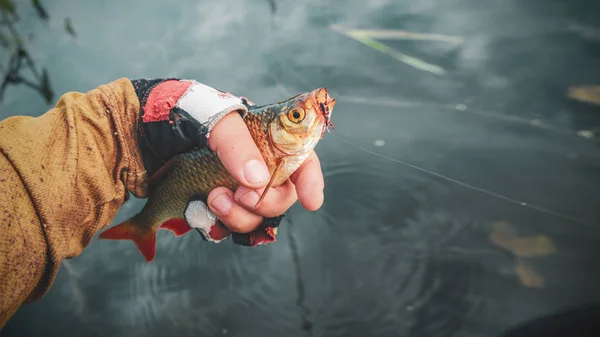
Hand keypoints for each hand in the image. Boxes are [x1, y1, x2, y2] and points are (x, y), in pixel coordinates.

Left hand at [131, 78, 324, 245]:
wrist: (127, 131)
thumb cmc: (172, 111)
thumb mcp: (209, 115)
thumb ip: (235, 145)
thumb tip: (256, 182)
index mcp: (259, 135)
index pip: (298, 157)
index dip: (310, 179)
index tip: (311, 200)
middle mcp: (250, 163)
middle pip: (281, 194)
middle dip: (267, 201)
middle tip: (243, 195)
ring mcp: (230, 186)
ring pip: (256, 216)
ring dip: (240, 215)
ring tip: (212, 199)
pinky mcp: (209, 204)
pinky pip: (227, 226)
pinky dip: (219, 224)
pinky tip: (201, 208)